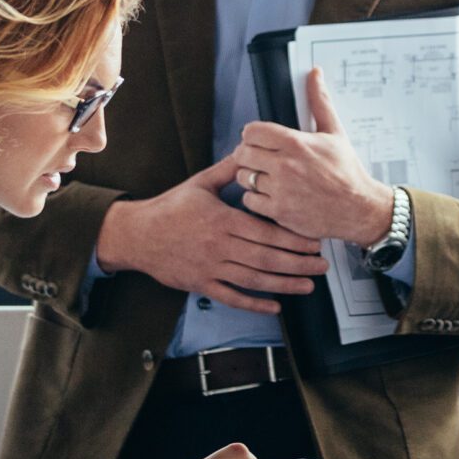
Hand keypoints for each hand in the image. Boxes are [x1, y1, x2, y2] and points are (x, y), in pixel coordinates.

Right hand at [95, 153, 328, 314]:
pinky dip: (254, 304)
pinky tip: (275, 306)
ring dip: (284, 284)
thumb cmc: (170, 207)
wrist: (136, 235)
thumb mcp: (199, 184)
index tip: (315, 241)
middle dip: (297, 263)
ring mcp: (210, 268)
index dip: (293, 238)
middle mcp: (218, 246)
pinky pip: (231, 297)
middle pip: (265, 257)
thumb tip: (250, 151)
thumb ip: (228, 170)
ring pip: (253, 280)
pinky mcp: (201, 284)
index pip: (265, 231)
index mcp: (221, 219)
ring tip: (308, 285)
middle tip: (322, 265)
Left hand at [231, 68, 393, 247]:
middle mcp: (285, 165)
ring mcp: (280, 190)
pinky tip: (271, 195)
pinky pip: (249, 200)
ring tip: (267, 177)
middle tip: (261, 159)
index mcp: (296, 143)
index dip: (253, 135)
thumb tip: (315, 74)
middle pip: (242, 153)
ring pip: (243, 177)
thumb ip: (320, 102)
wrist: (359, 209)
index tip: (260, 140)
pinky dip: (256, 199)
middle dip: (249, 155)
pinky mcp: (278, 212)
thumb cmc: (347, 172)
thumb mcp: (335, 133)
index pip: (251, 131)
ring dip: (251, 177)